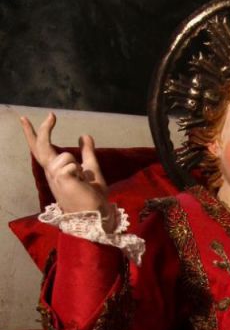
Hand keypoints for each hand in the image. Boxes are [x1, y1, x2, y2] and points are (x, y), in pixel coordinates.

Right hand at [19, 112, 113, 227]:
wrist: (97, 214)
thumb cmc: (93, 198)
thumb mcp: (91, 170)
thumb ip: (87, 153)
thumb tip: (84, 135)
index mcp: (56, 171)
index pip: (41, 150)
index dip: (35, 134)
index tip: (32, 119)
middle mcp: (51, 173)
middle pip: (41, 146)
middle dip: (44, 129)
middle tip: (51, 115)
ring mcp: (53, 176)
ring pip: (66, 156)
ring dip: (79, 167)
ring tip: (82, 183)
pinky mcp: (60, 178)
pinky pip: (72, 164)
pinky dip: (81, 173)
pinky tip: (81, 185)